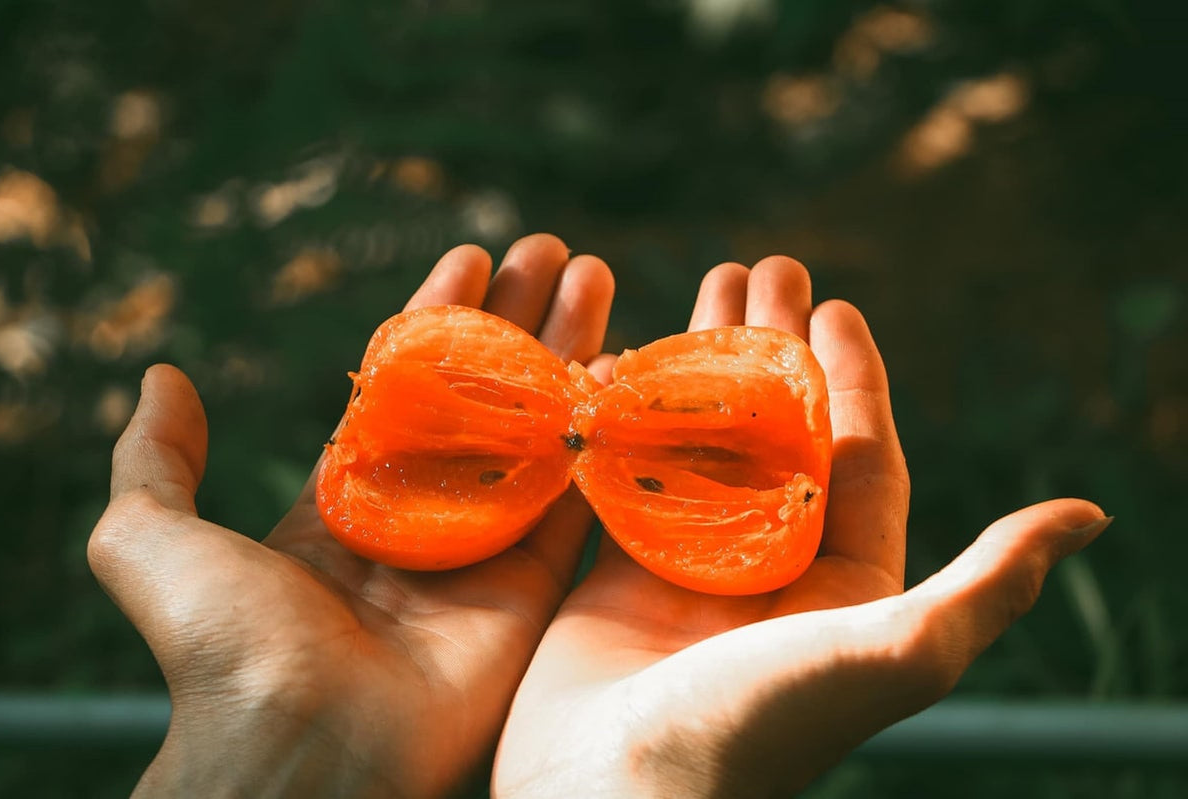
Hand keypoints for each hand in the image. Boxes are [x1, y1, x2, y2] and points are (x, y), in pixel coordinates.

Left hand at [88, 234, 614, 798]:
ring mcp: (484, 547)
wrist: (298, 746)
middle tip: (554, 250)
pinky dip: (599, 437)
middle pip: (484, 393)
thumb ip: (157, 457)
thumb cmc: (221, 646)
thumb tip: (163, 376)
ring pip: (538, 430)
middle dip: (519, 318)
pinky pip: (576, 499)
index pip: (405, 385)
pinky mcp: (534, 585)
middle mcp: (423, 513)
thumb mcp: (149, 537)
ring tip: (597, 275)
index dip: (438, 317)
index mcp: (347, 497)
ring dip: (570, 353)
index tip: (471, 255)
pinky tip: (621, 367)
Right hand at [492, 257, 1108, 797]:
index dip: (853, 375)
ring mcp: (690, 565)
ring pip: (702, 440)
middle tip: (760, 269)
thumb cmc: (759, 728)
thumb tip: (1091, 516)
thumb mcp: (896, 652)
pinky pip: (630, 473)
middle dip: (772, 347)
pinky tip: (620, 359)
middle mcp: (769, 567)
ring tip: (695, 291)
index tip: (834, 304)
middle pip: (777, 431)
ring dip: (702, 364)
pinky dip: (629, 416)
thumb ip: (988, 585)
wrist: (619, 795)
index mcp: (844, 582)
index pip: (859, 454)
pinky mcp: (618, 568)